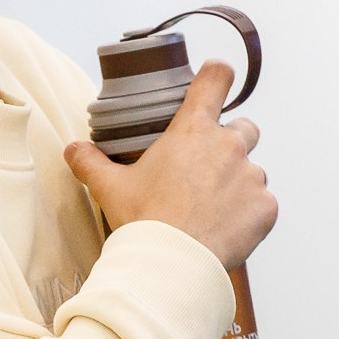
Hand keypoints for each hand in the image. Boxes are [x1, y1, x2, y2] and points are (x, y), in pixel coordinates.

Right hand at [65, 61, 278, 264]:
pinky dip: (249, 213)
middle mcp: (229, 145)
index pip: (216, 78)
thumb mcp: (110, 187)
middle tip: (206, 168)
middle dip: (230, 142)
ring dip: (238, 181)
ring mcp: (252, 176)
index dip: (217, 75)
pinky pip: (263, 203)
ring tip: (212, 207)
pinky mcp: (266, 207)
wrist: (172, 263)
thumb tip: (72, 149)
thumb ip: (90, 162)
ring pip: (253, 170)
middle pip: (244, 127)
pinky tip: (226, 227)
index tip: (215, 80)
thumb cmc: (143, 221)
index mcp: (194, 130)